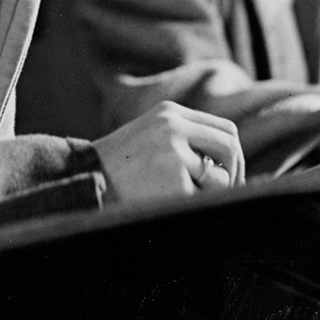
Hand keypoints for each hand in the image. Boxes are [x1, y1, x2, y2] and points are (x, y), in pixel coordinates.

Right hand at [92, 101, 244, 204]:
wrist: (85, 180)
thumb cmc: (119, 166)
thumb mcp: (150, 136)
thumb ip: (184, 138)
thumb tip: (229, 161)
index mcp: (170, 113)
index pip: (224, 129)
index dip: (233, 154)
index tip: (228, 174)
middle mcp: (174, 126)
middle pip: (231, 147)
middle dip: (235, 174)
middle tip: (225, 193)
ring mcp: (174, 153)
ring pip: (221, 178)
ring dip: (210, 194)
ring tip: (180, 197)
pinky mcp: (173, 180)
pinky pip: (202, 199)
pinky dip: (190, 206)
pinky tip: (164, 203)